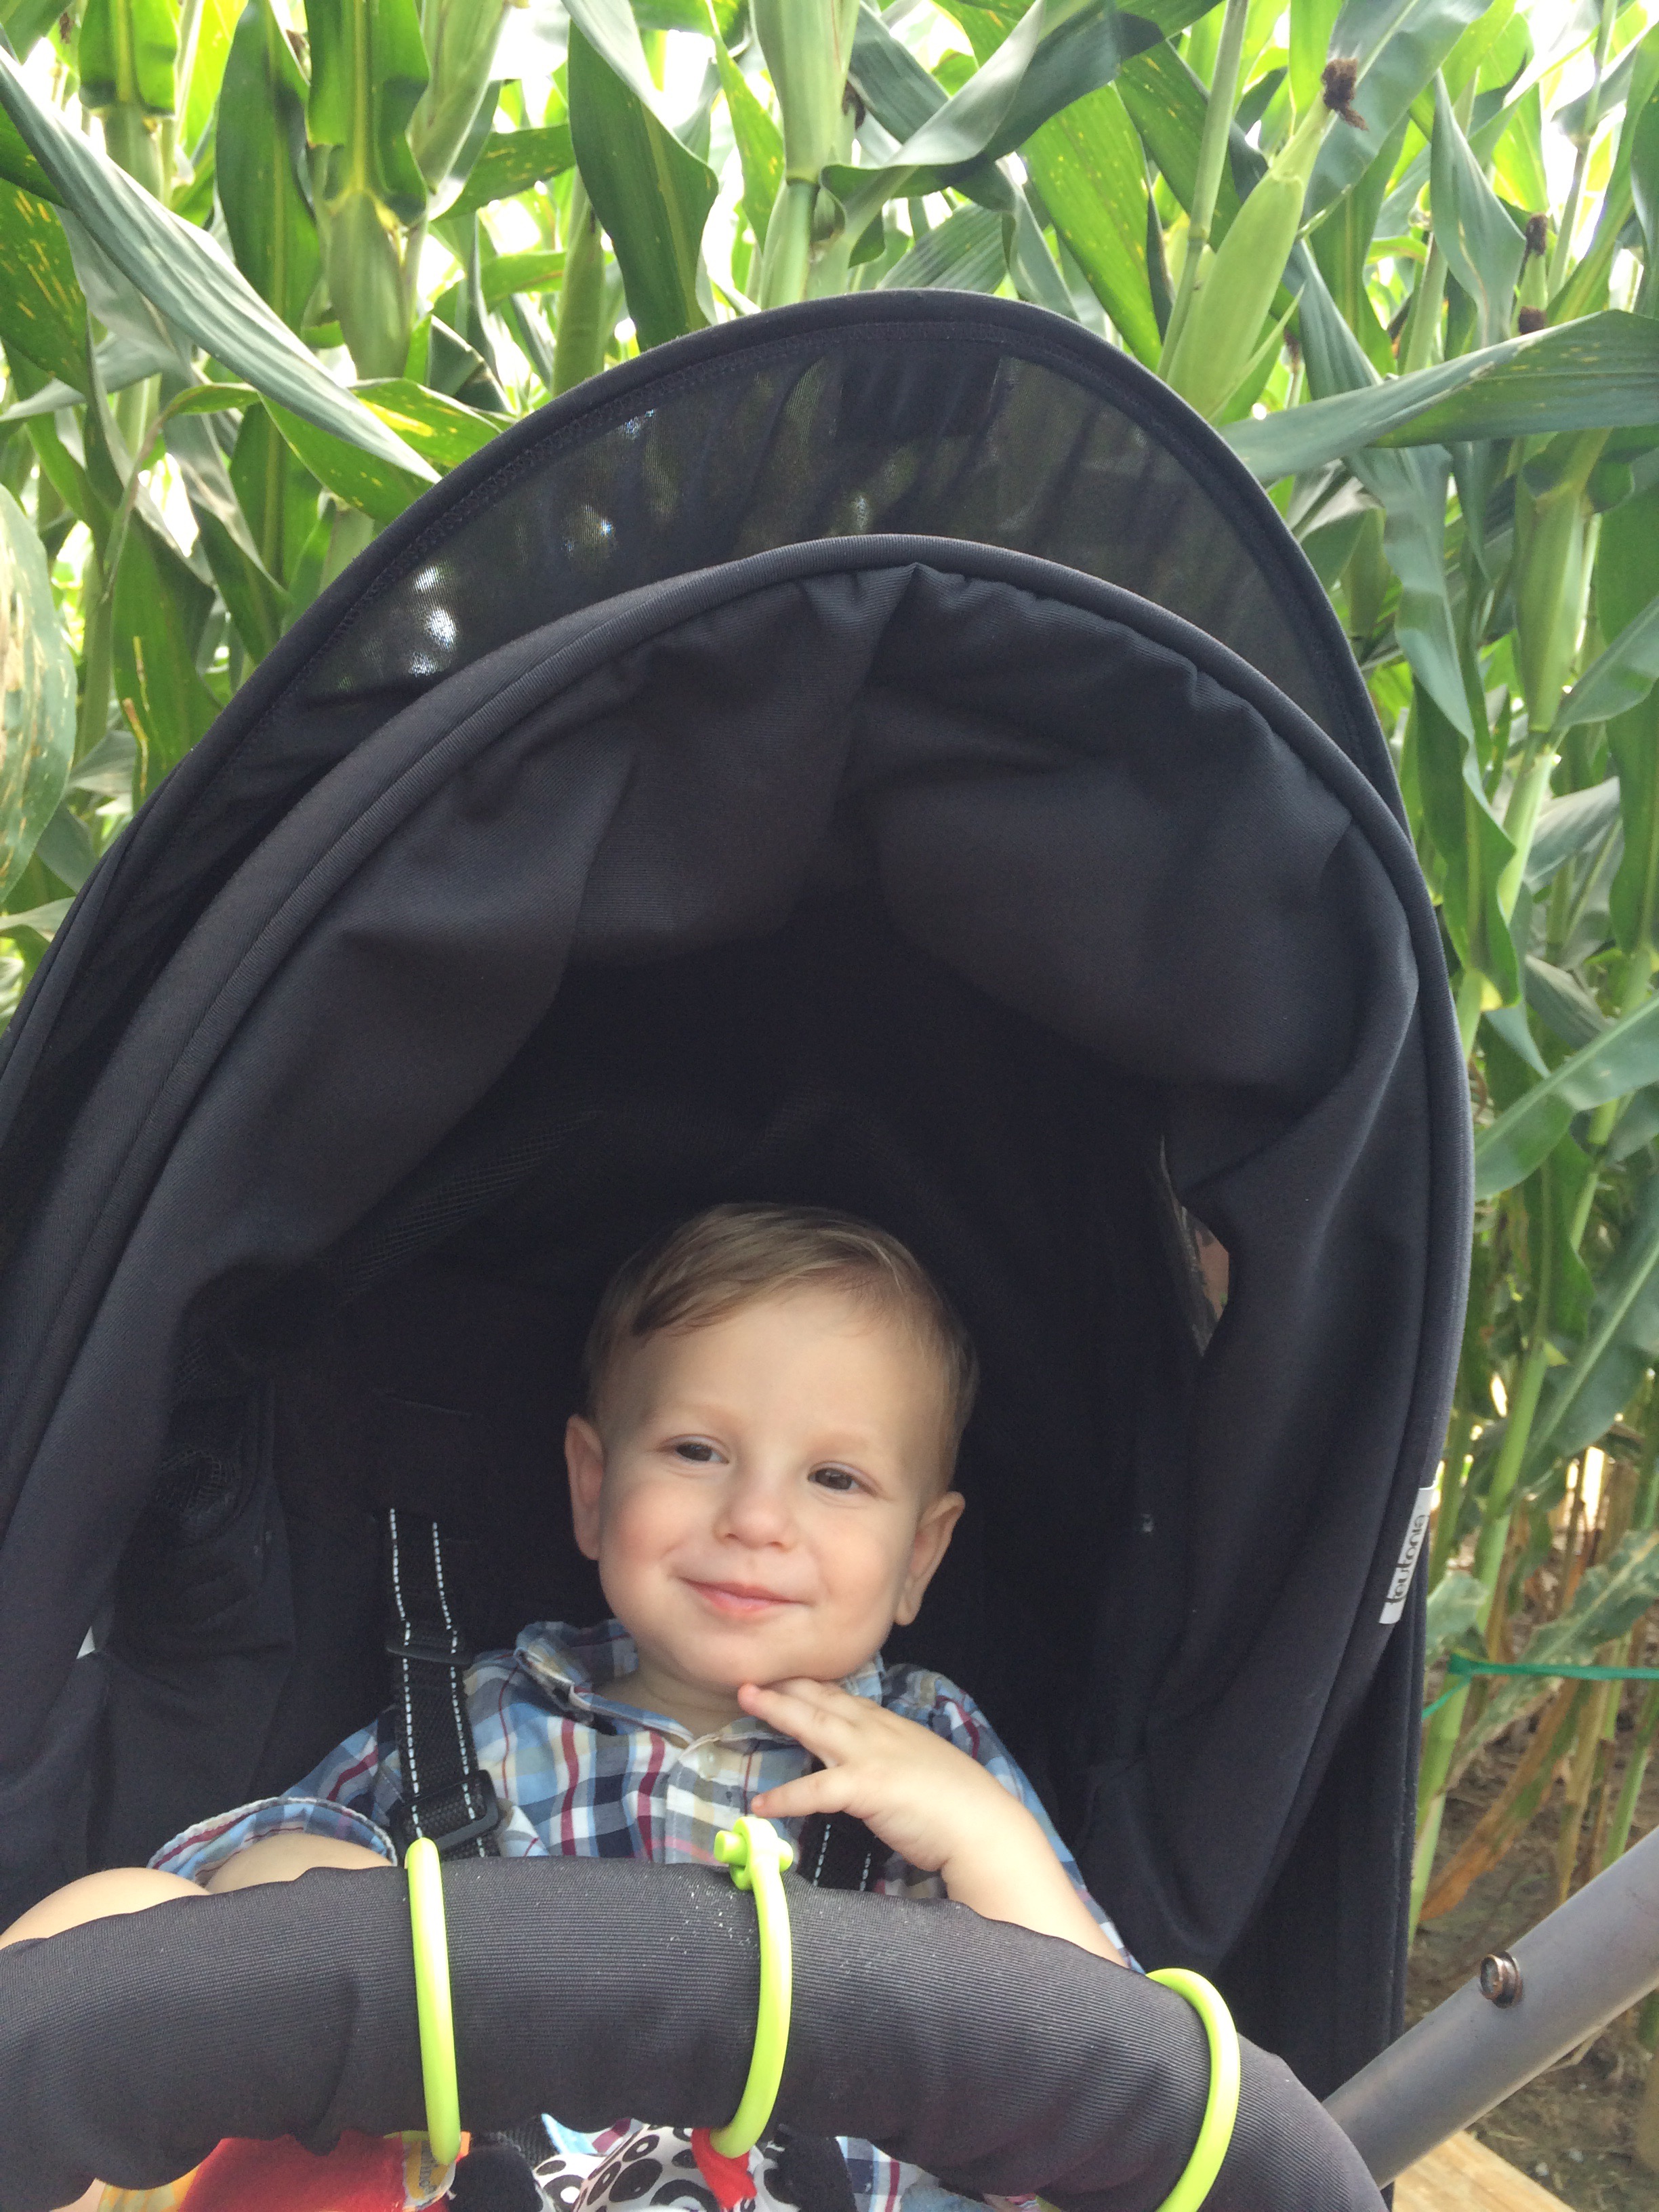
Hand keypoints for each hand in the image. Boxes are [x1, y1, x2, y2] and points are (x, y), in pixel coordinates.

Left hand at [742, 1678, 1026, 1875]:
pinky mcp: (866, 1786)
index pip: (843, 1698)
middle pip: (822, 1700)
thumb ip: (891, 1759)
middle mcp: (877, 1731)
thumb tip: (871, 1767)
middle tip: (749, 1676)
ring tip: (746, 1702)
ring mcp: (870, 1755)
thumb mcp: (920, 1766)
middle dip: (785, 1686)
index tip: (785, 1676)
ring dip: (778, 1712)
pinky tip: (760, 1806)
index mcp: (890, 1726)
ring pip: (814, 1725)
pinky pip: (815, 1789)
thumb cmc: (958, 1803)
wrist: (982, 1824)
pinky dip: (785, 1797)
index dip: (811, 1686)